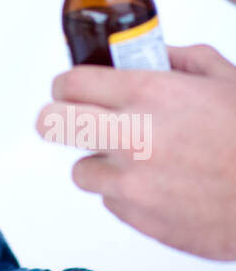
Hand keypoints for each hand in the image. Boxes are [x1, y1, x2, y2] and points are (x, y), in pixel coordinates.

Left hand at [35, 44, 235, 260]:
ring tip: (134, 160)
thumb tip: (150, 52)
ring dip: (99, 164)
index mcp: (150, 93)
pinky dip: (126, 194)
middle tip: (73, 121)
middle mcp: (133, 136)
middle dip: (57, 119)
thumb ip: (180, 58)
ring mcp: (133, 182)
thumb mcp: (224, 78)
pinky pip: (112, 202)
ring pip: (80, 170)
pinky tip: (159, 185)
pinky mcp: (140, 218)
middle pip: (51, 124)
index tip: (70, 89)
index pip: (70, 82)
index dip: (65, 84)